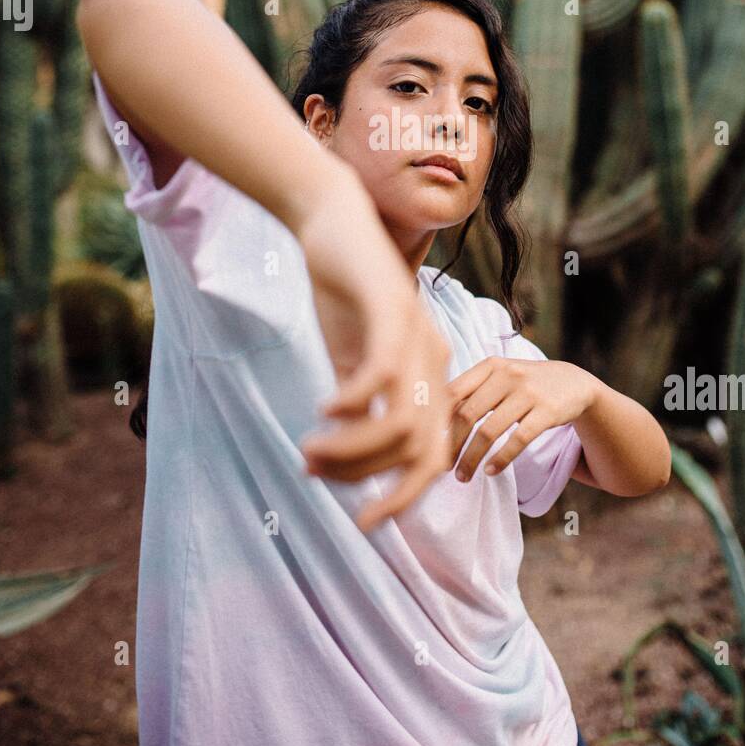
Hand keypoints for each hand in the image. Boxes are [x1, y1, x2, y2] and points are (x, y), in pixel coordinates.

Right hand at [296, 180, 452, 531]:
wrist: (334, 222)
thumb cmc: (342, 290)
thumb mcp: (351, 356)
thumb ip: (358, 402)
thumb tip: (347, 454)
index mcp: (430, 375)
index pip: (432, 454)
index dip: (404, 496)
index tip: (366, 522)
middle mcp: (434, 361)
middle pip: (422, 449)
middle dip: (374, 482)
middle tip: (320, 481)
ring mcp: (417, 336)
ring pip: (402, 422)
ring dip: (354, 449)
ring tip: (310, 449)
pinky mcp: (390, 311)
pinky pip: (380, 375)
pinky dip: (352, 403)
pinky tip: (323, 410)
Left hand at [446, 356, 599, 482]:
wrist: (573, 383)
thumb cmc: (525, 384)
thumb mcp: (499, 377)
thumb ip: (471, 392)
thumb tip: (431, 419)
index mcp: (490, 366)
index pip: (454, 392)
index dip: (436, 419)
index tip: (426, 442)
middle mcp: (507, 375)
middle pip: (467, 414)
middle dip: (451, 444)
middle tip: (441, 467)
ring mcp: (528, 392)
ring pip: (489, 431)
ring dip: (472, 458)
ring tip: (463, 476)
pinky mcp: (547, 411)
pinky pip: (518, 440)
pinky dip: (501, 459)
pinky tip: (491, 471)